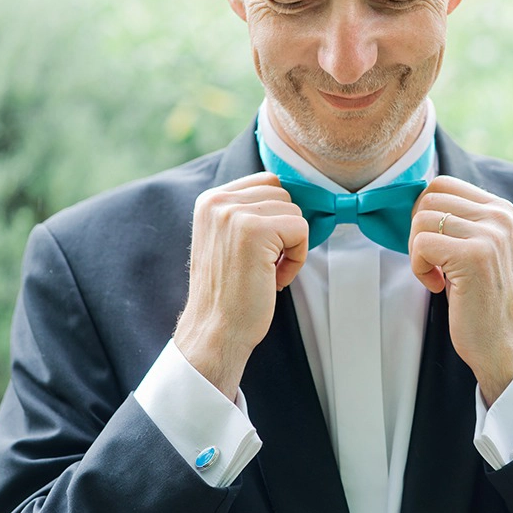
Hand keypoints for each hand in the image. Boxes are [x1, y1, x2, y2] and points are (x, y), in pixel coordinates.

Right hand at [174, 173, 308, 398]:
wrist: (216, 329)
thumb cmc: (229, 292)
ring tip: (268, 272)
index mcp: (210, 200)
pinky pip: (301, 229)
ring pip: (295, 212)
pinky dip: (297, 258)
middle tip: (265, 265)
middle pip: (283, 195)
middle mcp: (218, 201)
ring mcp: (234, 213)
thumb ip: (249, 213)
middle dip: (285, 231)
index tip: (265, 247)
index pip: (267, 182)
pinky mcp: (255, 230)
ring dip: (291, 246)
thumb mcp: (228, 239)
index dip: (278, 215)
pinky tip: (275, 278)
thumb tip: (292, 196)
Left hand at [409, 177, 512, 403]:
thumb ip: (459, 220)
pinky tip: (439, 286)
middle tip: (433, 262)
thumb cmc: (484, 299)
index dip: (424, 213)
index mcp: (501, 209)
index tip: (434, 244)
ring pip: (420, 221)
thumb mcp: (480, 247)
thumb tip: (416, 201)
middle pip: (427, 199)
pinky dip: (419, 268)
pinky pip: (421, 245)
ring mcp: (489, 235)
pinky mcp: (473, 256)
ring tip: (438, 275)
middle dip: (418, 232)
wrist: (504, 341)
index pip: (442, 184)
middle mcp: (499, 217)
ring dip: (418, 252)